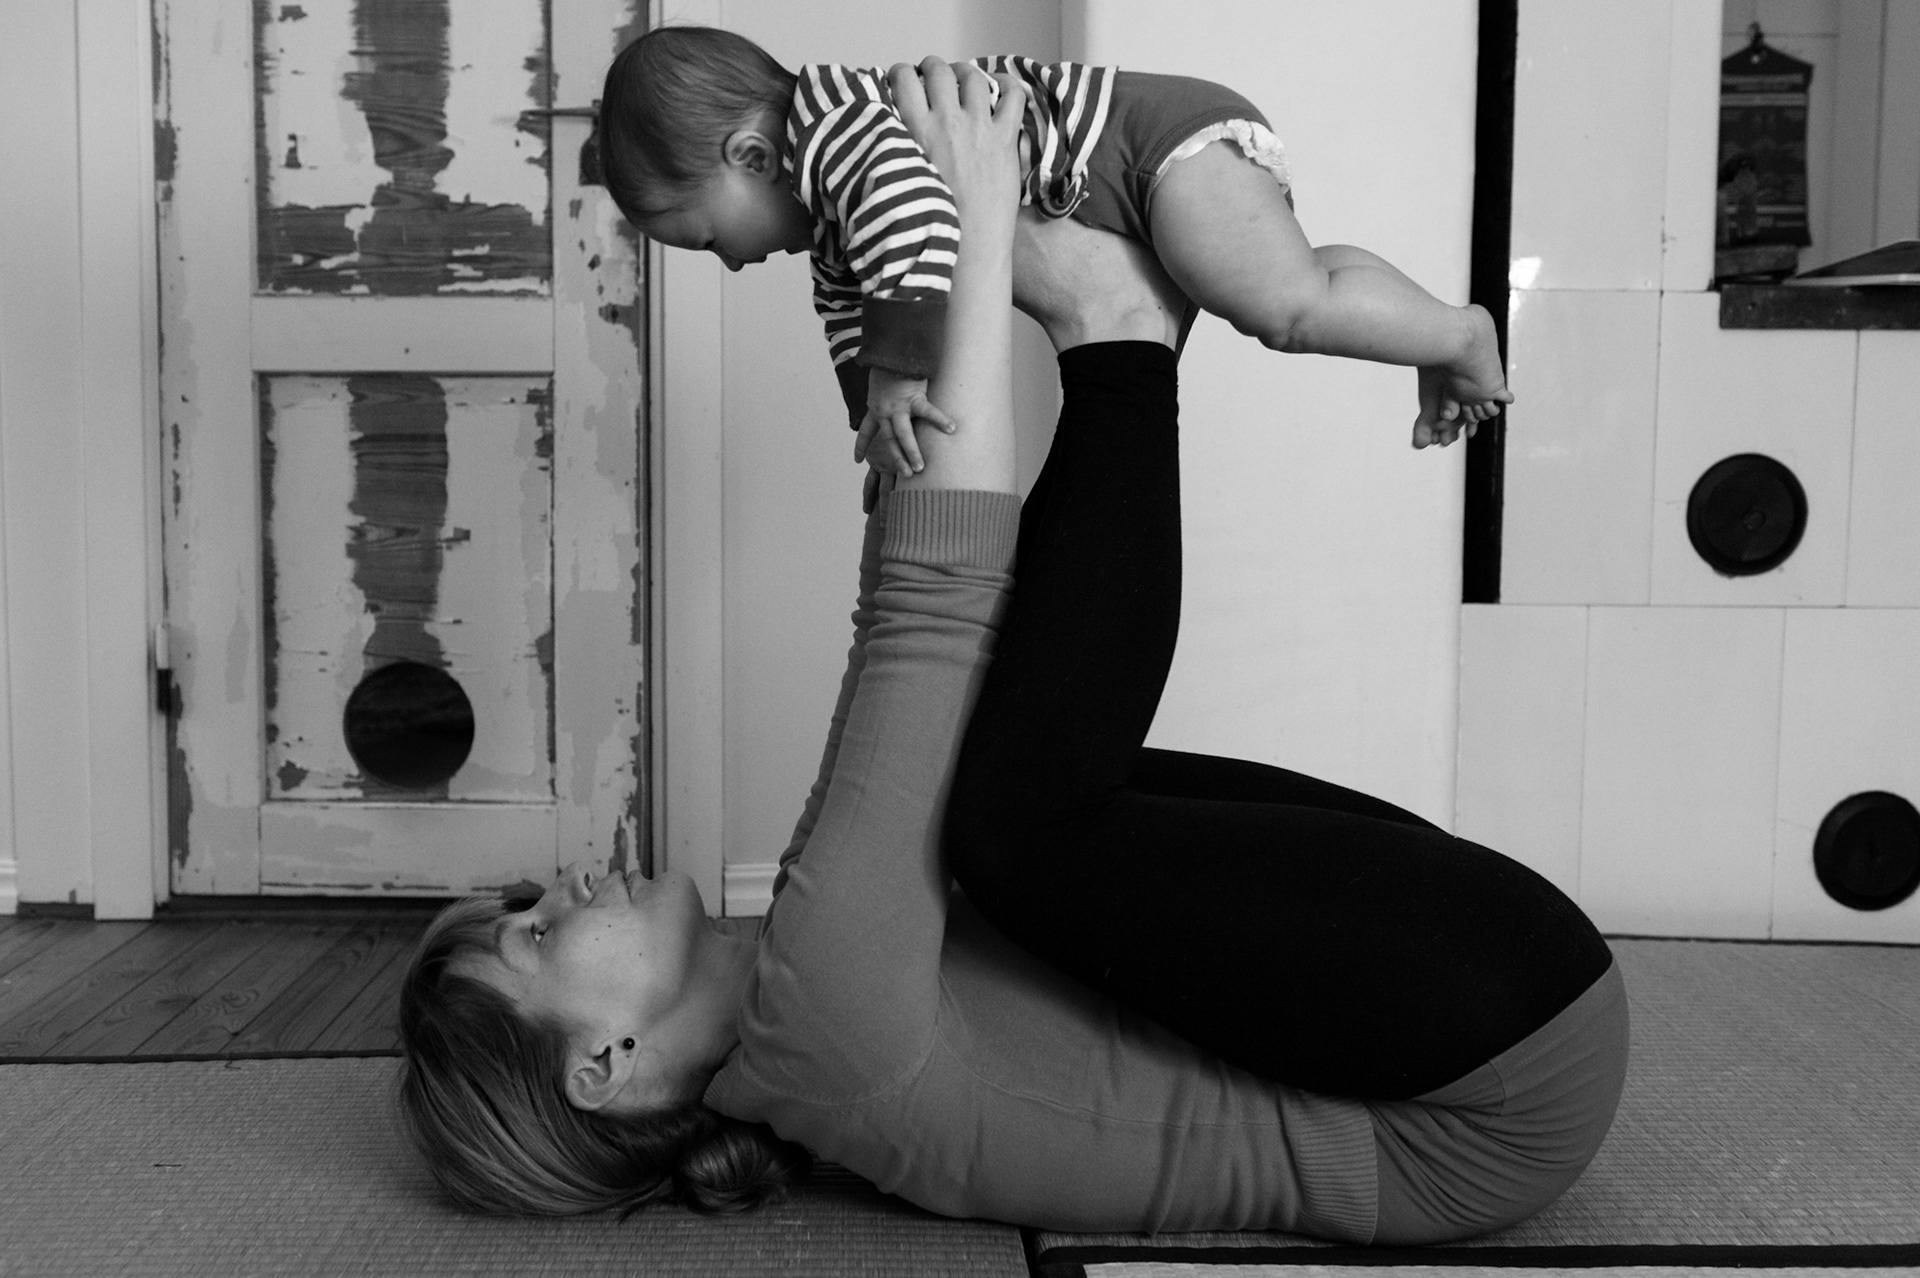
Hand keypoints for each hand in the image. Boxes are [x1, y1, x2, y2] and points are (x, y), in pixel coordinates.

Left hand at [855, 369, 954, 476]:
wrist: (892, 349)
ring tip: (919, 468)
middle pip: (890, 440)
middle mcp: (884, 411)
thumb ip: (889, 393)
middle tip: (907, 475)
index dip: (861, 446)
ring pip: (903, 434)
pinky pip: (928, 412)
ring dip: (911, 452)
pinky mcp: (913, 397)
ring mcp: (898, 406)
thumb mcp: (883, 382)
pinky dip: (940, 420)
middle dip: (897, 459)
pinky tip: (952, 429)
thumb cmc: (891, 363)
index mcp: (875, 408)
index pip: (865, 430)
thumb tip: (897, 396)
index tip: (857, 460)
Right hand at [888, 58, 1024, 233]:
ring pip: (972, 77)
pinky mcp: (1005, 140)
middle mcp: (946, 122)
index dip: (901, 73)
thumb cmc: (929, 225)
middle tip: (933, 78)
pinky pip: (1013, 96)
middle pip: (938, 71)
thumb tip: (877, 145)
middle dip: (933, 68)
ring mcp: (979, 128)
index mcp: (914, 131)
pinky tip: (1002, 87)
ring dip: (965, 73)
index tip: (903, 79)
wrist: (967, 249)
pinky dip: (1008, 85)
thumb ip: (889, 155)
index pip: (902, 79)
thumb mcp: (895, 184)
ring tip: (963, 81)